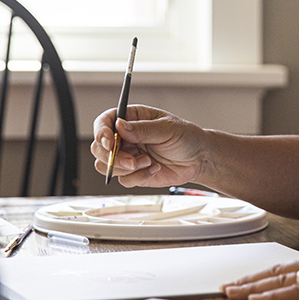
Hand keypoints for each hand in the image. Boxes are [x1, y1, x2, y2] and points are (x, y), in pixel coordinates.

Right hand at [90, 105, 207, 186]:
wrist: (199, 159)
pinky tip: (155, 168)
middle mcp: (126, 137)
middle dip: (111, 156)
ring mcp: (128, 156)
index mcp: (132, 119)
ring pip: (106, 166)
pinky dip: (139, 177)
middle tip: (131, 161)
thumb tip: (120, 126)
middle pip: (99, 147)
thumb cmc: (186, 137)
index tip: (109, 143)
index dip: (102, 132)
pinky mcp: (134, 173)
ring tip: (147, 162)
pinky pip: (124, 180)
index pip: (105, 122)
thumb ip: (143, 129)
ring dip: (125, 168)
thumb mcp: (167, 129)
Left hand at [221, 247, 298, 299]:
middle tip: (227, 287)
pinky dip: (272, 297)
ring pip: (279, 281)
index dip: (266, 273)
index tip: (248, 279)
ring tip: (231, 294)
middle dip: (250, 279)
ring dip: (252, 288)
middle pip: (277, 271)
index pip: (290, 266)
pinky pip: (294, 293)